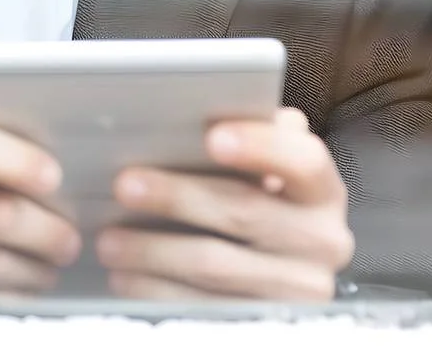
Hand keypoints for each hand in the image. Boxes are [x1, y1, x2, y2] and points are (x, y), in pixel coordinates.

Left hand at [96, 107, 353, 300]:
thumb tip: (199, 106)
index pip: (303, 161)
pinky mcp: (265, 324)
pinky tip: (124, 277)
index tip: (211, 136)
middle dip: (177, 196)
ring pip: (216, 265)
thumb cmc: (252, 206)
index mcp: (321, 191)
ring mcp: (298, 289)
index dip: (260, 145)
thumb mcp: (258, 174)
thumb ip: (245, 139)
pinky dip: (156, 290)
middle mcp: (323, 240)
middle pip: (244, 211)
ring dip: (153, 250)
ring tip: (108, 239)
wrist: (274, 280)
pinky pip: (202, 307)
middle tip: (124, 185)